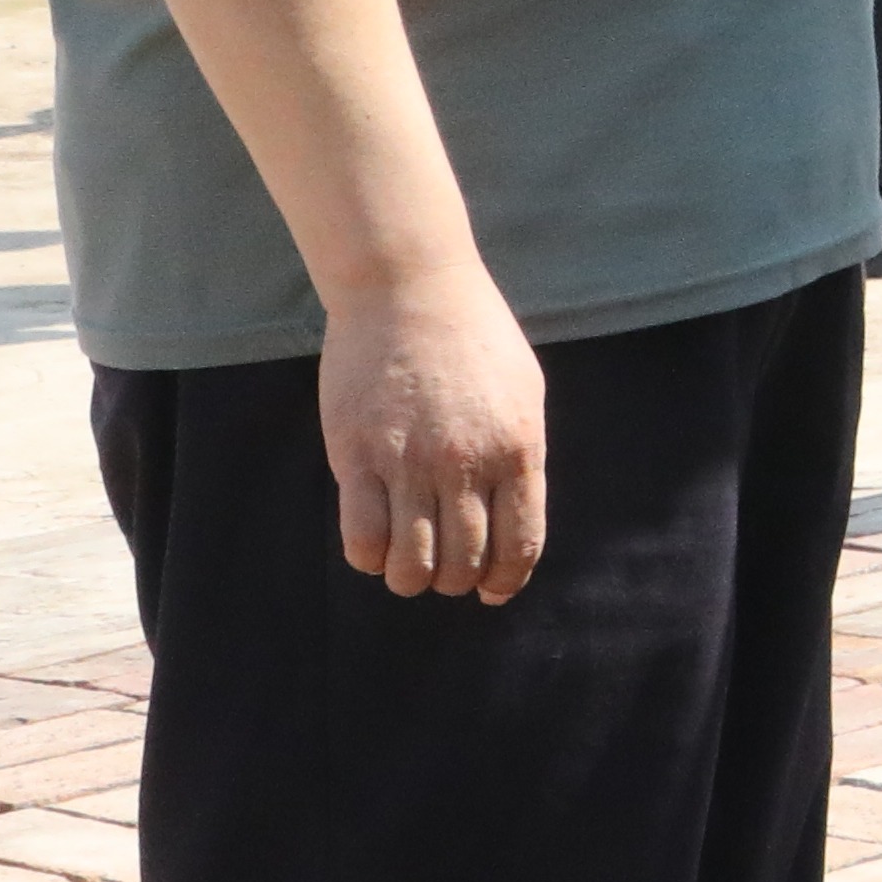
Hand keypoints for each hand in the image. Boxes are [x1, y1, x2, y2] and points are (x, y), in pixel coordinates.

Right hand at [318, 276, 550, 601]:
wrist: (408, 289)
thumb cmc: (473, 337)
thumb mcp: (524, 393)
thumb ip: (521, 454)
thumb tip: (515, 514)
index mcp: (518, 450)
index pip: (519, 543)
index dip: (504, 581)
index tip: (490, 592)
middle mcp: (467, 464)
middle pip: (464, 561)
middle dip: (455, 581)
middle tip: (443, 574)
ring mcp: (410, 462)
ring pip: (413, 560)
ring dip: (410, 578)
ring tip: (406, 568)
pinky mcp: (357, 455)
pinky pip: (362, 535)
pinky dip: (369, 557)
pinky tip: (372, 549)